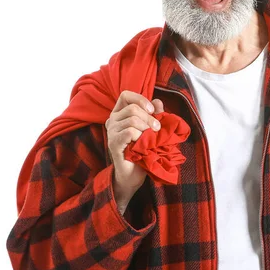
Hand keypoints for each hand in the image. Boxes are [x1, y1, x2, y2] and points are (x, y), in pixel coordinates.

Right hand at [105, 90, 164, 204]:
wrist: (134, 174)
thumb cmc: (143, 150)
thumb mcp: (152, 129)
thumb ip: (155, 114)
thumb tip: (158, 102)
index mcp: (120, 114)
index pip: (126, 95)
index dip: (140, 99)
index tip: (152, 110)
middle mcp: (112, 120)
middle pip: (132, 108)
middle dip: (149, 118)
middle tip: (157, 129)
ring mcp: (111, 132)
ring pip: (132, 120)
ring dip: (146, 129)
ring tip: (150, 139)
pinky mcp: (113, 143)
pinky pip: (129, 132)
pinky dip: (140, 136)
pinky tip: (142, 145)